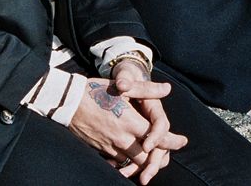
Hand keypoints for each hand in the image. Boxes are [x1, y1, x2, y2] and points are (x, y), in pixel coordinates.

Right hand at [68, 78, 185, 181]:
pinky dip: (129, 164)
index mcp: (131, 122)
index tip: (183, 141)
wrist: (67, 103)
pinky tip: (131, 160)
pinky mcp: (102, 150)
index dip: (173, 142)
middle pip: (149, 157)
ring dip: (146, 163)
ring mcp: (112, 147)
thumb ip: (146, 89)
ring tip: (154, 159)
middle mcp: (123, 138)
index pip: (159, 139)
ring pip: (135, 163)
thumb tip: (167, 89)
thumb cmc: (95, 91)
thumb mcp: (122, 87)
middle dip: (162, 158)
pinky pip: (120, 163)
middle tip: (169, 154)